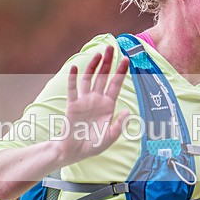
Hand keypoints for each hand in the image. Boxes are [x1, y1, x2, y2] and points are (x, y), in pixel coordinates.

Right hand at [58, 46, 129, 163]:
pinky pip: (72, 89)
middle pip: (103, 76)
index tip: (127, 59)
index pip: (116, 84)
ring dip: (93, 66)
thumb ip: (119, 126)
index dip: (121, 72)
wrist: (74, 151)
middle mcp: (96, 100)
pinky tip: (75, 67)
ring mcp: (84, 101)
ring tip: (98, 53)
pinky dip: (73, 78)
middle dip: (108, 62)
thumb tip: (127, 111)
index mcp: (108, 106)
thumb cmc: (92, 145)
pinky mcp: (72, 105)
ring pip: (89, 79)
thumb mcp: (109, 138)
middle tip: (111, 48)